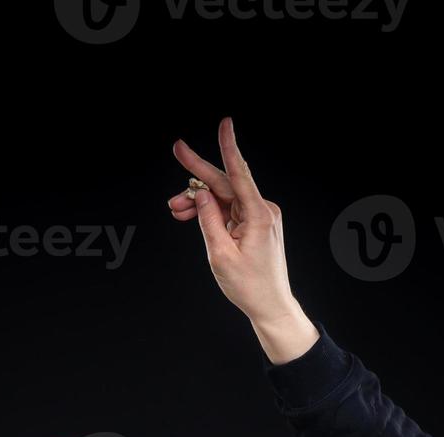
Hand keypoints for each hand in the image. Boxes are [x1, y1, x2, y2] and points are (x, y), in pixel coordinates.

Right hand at [169, 118, 317, 364]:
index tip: (225, 124)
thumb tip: (201, 193)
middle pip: (225, 183)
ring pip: (224, 198)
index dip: (228, 147)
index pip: (238, 174)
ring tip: (174, 209)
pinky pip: (229, 210)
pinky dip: (210, 212)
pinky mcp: (255, 224)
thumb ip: (208, 220)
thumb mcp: (220, 254)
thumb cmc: (247, 285)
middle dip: (196, 178)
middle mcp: (263, 210)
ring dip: (199, 201)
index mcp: (258, 215)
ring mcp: (260, 216)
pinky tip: (190, 215)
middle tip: (176, 150)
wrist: (269, 305)